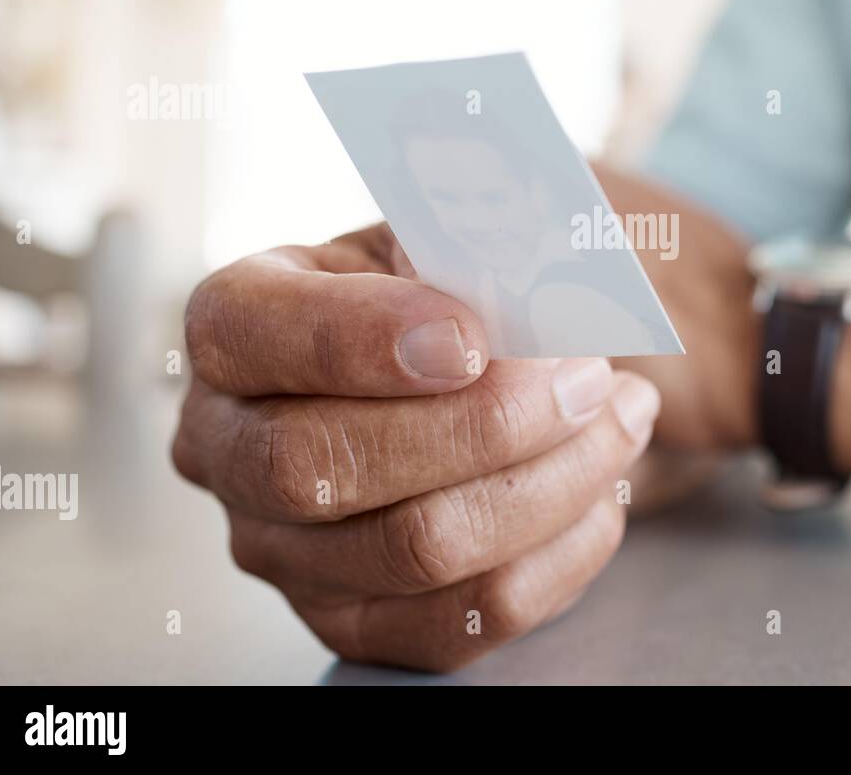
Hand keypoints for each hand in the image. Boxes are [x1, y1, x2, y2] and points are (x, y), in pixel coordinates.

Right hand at [172, 223, 659, 671]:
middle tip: (587, 376)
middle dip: (485, 424)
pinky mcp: (356, 620)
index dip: (361, 338)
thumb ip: (476, 237)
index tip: (478, 337)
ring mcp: (284, 548)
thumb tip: (519, 279)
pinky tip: (603, 494)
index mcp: (240, 321)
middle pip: (324, 464)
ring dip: (550, 481)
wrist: (508, 371)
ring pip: (415, 548)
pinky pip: (462, 619)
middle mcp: (230, 444)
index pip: (253, 331)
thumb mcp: (468, 232)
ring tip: (620, 417)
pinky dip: (557, 555)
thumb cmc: (477, 289)